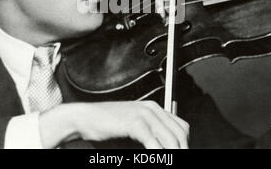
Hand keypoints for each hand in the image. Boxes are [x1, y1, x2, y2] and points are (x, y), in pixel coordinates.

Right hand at [39, 100, 189, 148]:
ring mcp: (144, 114)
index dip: (185, 144)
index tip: (184, 153)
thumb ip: (151, 137)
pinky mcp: (134, 122)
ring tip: (169, 163)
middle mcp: (152, 109)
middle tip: (180, 159)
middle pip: (180, 134)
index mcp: (154, 109)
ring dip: (173, 153)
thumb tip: (163, 149)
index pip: (181, 127)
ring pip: (170, 139)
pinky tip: (158, 159)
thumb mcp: (134, 130)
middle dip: (183, 150)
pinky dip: (159, 155)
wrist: (85, 118)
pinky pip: (153, 143)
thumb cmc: (107, 127)